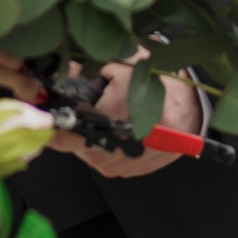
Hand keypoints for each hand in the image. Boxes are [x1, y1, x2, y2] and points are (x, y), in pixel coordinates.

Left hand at [57, 62, 200, 179]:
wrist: (193, 110)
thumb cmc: (162, 85)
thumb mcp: (124, 66)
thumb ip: (86, 69)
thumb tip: (58, 68)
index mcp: (109, 121)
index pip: (60, 132)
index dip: (50, 119)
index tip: (45, 106)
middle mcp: (110, 151)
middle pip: (69, 142)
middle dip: (71, 122)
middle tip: (85, 104)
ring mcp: (117, 166)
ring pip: (83, 151)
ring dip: (87, 133)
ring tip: (107, 113)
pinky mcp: (125, 172)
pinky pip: (100, 158)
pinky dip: (102, 143)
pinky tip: (117, 127)